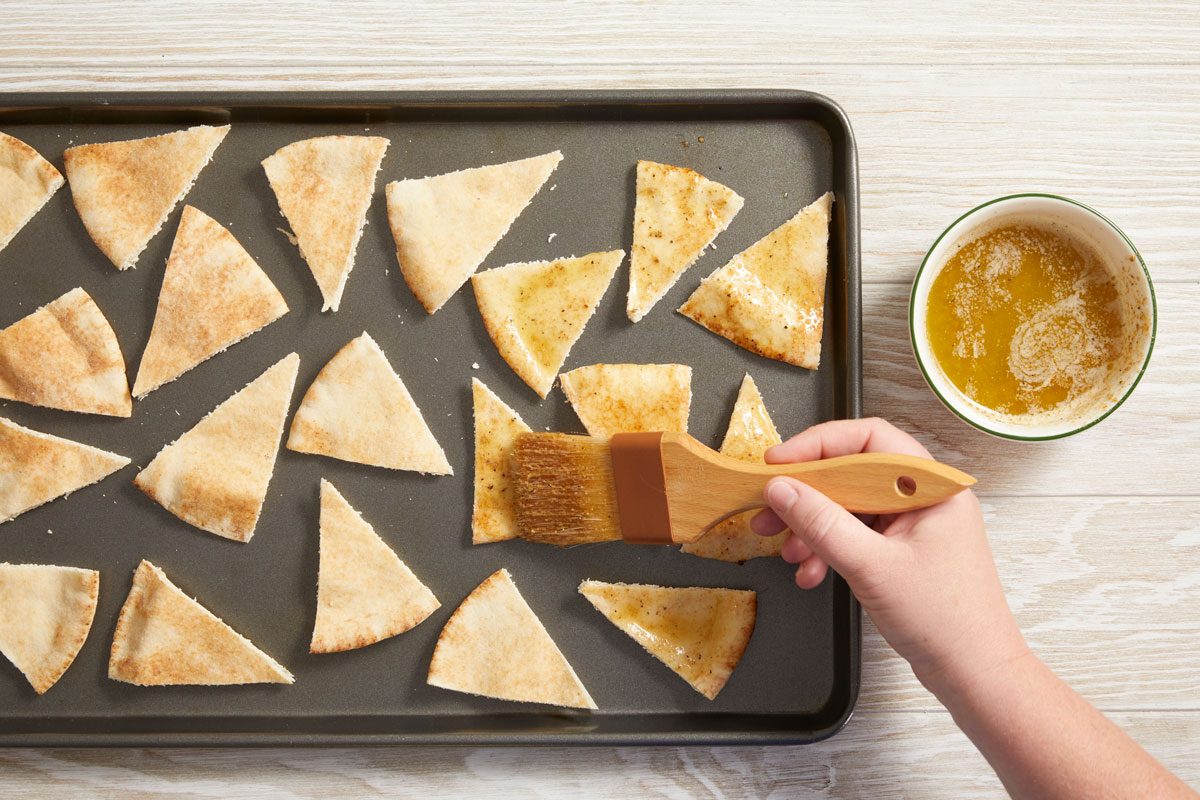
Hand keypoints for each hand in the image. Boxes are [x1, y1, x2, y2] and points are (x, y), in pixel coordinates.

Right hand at [751, 417, 1028, 686]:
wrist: (974, 674)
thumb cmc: (946, 621)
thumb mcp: (871, 566)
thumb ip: (822, 523)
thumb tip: (781, 489)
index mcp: (932, 486)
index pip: (869, 438)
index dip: (819, 444)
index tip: (779, 462)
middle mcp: (924, 498)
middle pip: (853, 472)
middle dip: (807, 493)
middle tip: (768, 507)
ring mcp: (912, 525)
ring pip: (849, 506)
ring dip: (812, 526)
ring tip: (785, 550)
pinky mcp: (901, 551)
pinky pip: (855, 534)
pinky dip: (828, 549)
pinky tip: (811, 572)